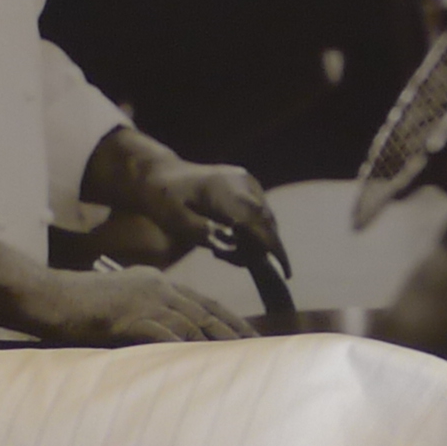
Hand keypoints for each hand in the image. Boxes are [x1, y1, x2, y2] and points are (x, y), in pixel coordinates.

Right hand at [24, 268, 255, 343]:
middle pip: (205, 312)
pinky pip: (164, 336)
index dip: (230, 319)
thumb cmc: (78, 305)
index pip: (204, 301)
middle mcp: (156, 287)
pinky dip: (185, 350)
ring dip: (216, 345)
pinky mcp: (127, 318)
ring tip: (238, 363)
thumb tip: (169, 339)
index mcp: (156, 282)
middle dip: (234, 333)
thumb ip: (146, 314)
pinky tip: (201, 364)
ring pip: (191, 324)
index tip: (252, 335)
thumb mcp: (120, 302)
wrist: (46, 297)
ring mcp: (143, 301)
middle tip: (258, 351)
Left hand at [82, 129, 286, 268]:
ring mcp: (247, 180)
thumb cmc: (163, 199)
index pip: (257, 222)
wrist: (161, 173)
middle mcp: (242, 182)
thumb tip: (230, 243)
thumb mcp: (175, 220)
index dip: (273, 247)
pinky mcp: (247, 183)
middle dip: (262, 248)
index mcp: (224, 189)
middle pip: (267, 222)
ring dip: (255, 239)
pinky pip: (260, 211)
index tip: (285, 271)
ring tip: (223, 249)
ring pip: (266, 218)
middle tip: (233, 259)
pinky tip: (230, 235)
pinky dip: (254, 228)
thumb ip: (202, 233)